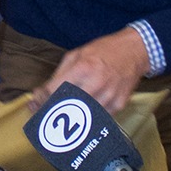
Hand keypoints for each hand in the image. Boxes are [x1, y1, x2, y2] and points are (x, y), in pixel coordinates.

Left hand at [31, 27, 149, 113]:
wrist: (135, 51)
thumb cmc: (104, 51)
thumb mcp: (76, 54)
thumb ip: (58, 75)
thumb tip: (40, 93)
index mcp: (83, 67)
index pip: (55, 91)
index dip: (42, 101)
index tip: (35, 105)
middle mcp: (96, 83)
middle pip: (67, 107)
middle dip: (52, 113)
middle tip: (44, 116)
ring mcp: (109, 96)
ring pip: (82, 117)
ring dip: (70, 119)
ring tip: (62, 118)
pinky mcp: (118, 105)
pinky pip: (98, 119)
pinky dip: (88, 118)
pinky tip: (84, 113)